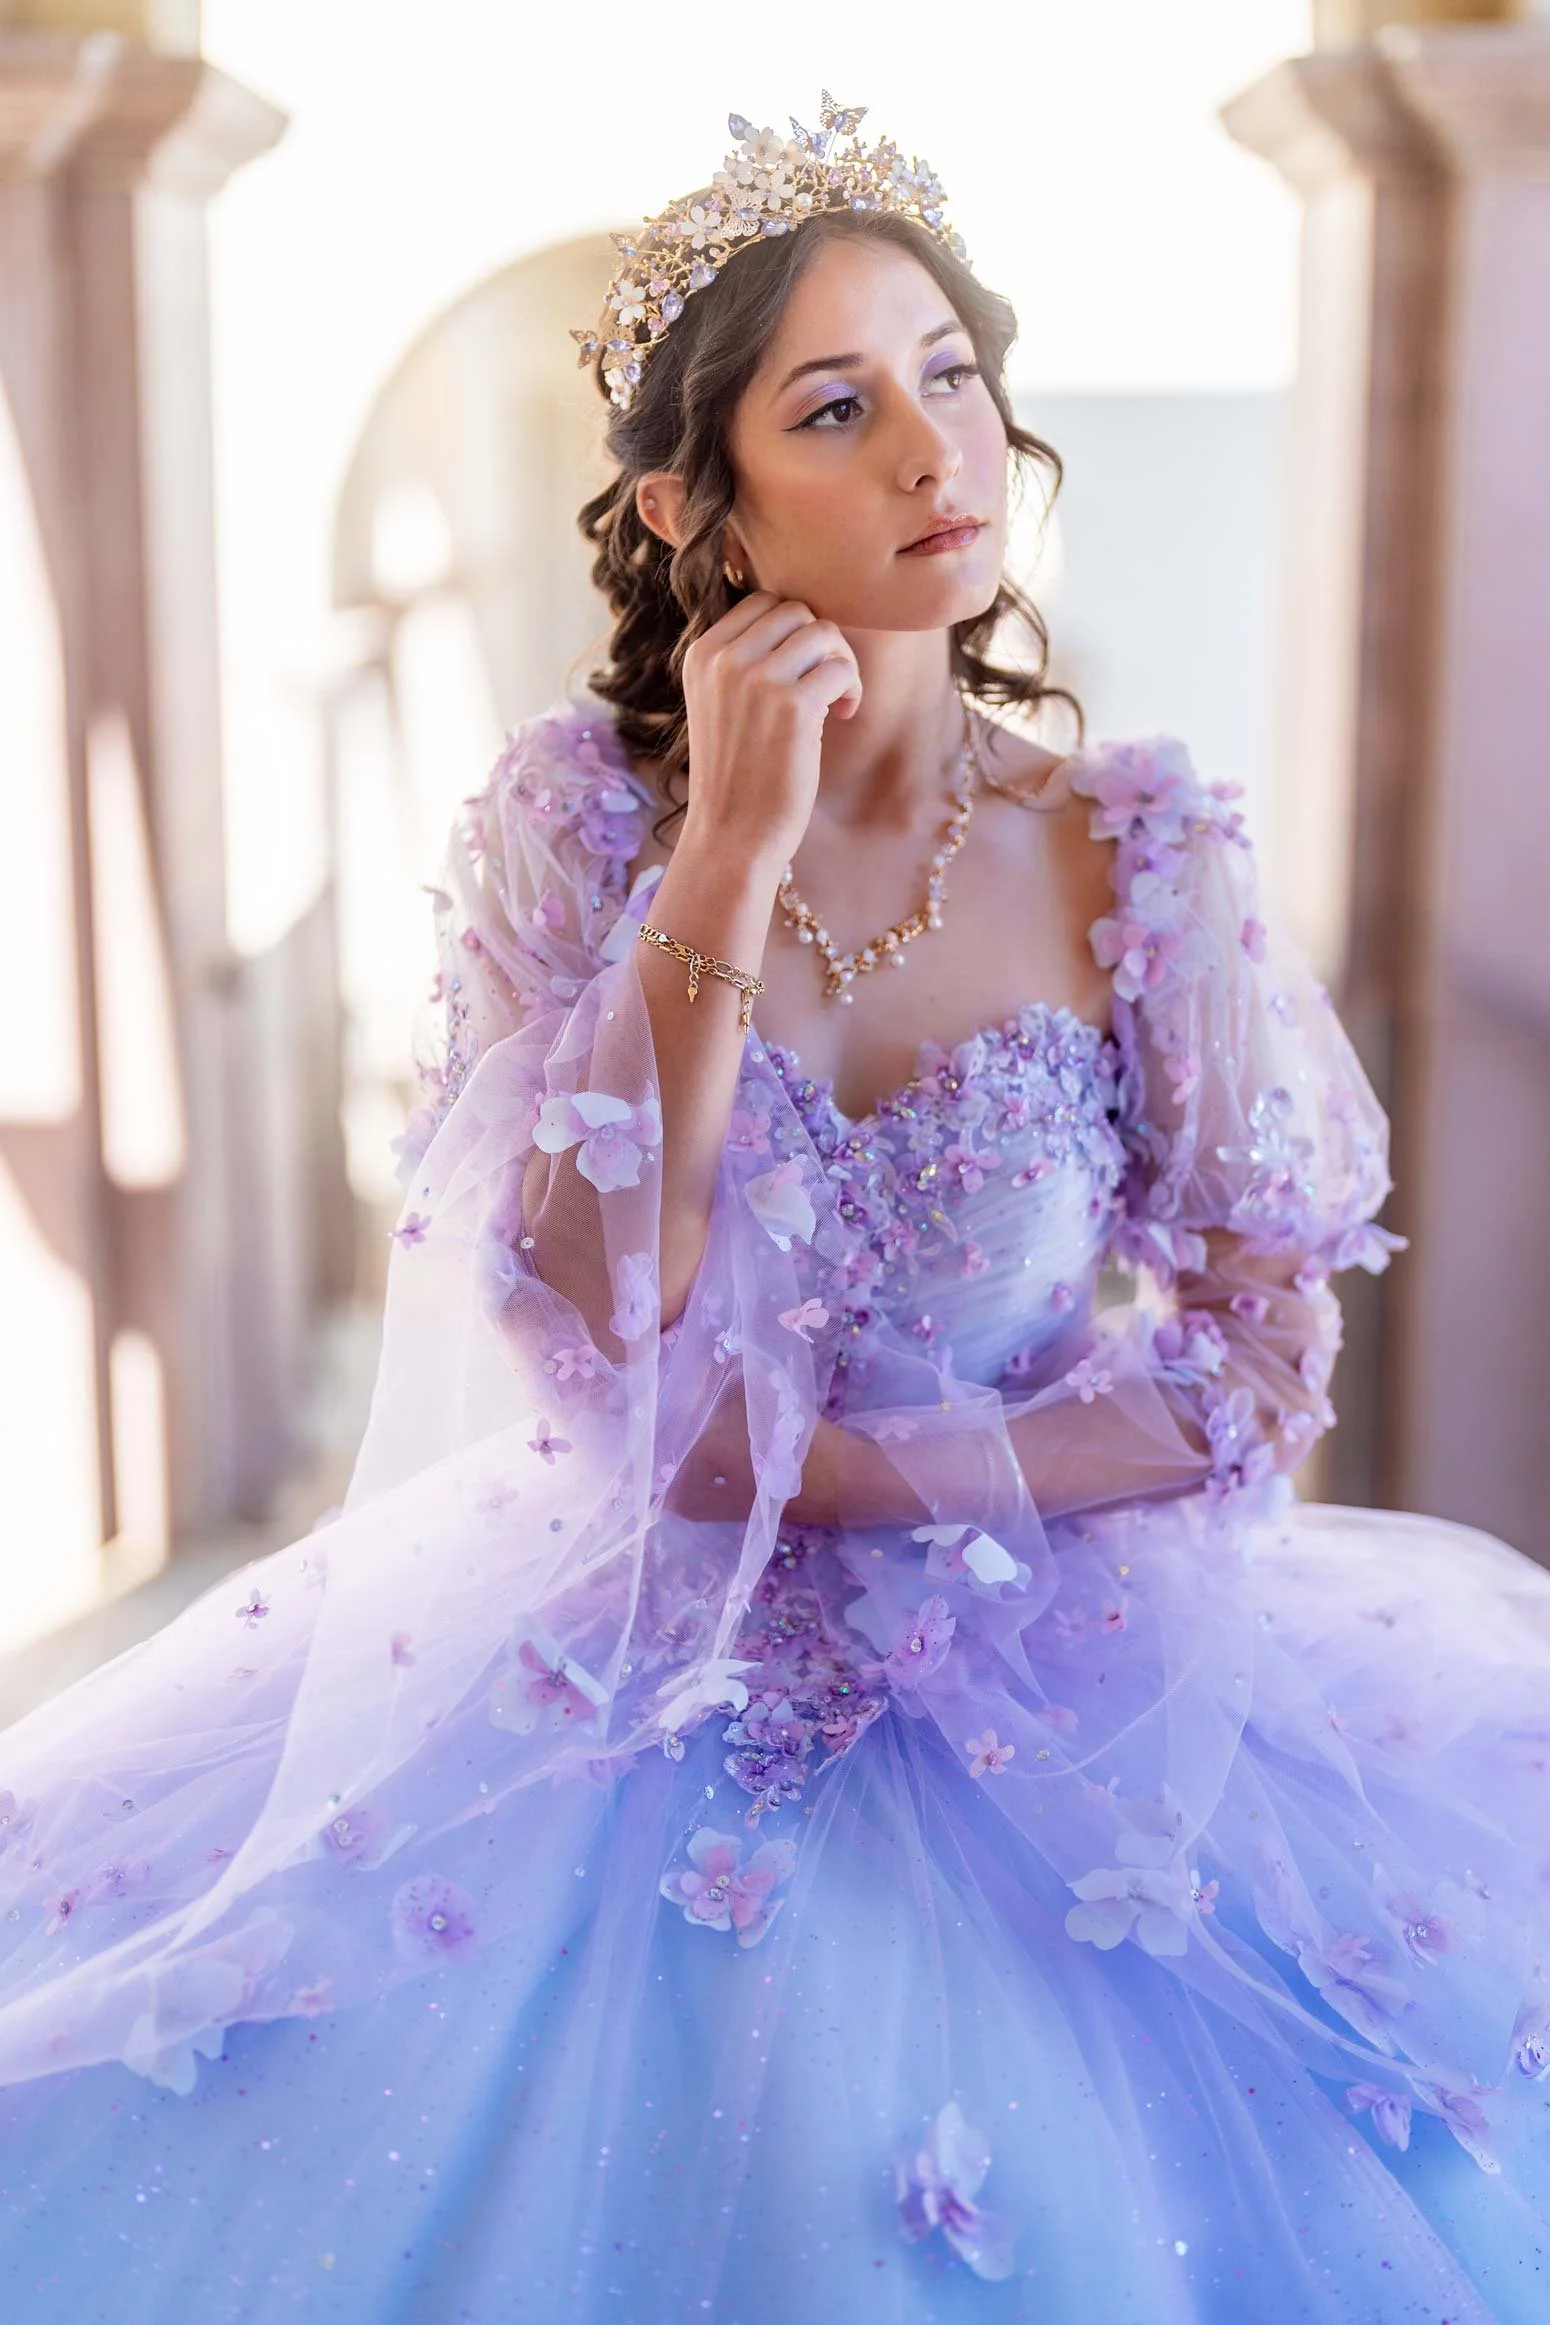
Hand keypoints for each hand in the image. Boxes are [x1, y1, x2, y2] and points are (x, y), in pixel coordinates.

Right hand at [677, 592, 862, 871]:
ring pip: (823, 632)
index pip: (761, 602)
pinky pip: (841, 669)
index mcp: (701, 654)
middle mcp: (724, 658)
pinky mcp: (793, 705)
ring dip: (840, 663)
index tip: (799, 669)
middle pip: (795, 611)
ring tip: (836, 703)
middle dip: (820, 643)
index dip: (792, 630)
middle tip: (825, 685)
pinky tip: (842, 717)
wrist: (729, 836)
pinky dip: (851, 690)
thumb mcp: (719, 705)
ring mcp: (757, 678)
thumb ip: (744, 662)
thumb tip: (803, 623)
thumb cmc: (734, 777)